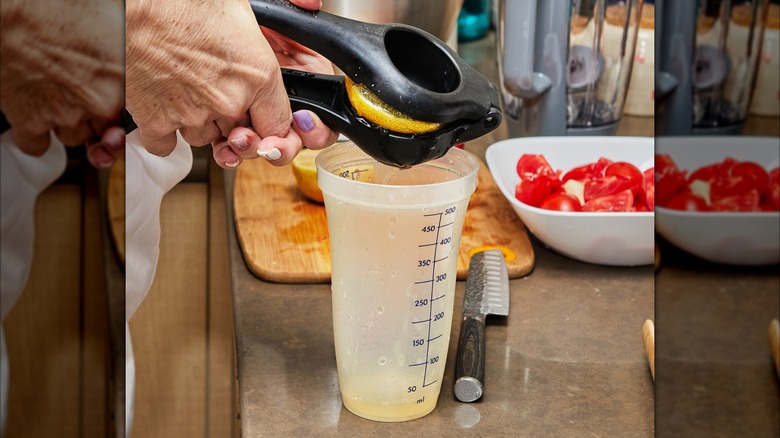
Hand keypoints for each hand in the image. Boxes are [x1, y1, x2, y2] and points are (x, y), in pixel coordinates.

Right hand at [0, 0, 123, 159]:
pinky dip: (37, 137)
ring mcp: (63, 115)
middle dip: (93, 119)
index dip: (119, 113)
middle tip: (81, 101)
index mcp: (121, 81)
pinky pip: (38, 146)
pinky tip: (37, 120)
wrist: (15, 7)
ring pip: (73, 138)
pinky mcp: (29, 120)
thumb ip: (125, 43)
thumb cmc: (60, 7)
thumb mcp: (112, 19)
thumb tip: (139, 42)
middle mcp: (97, 103)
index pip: (132, 115)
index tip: (114, 111)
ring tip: (57, 100)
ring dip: (67, 125)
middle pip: (104, 130)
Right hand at [126, 0, 336, 168]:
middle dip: (233, 117)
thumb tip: (312, 3)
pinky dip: (166, 133)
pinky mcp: (155, 122)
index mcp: (257, 75)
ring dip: (200, 121)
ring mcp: (190, 114)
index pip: (278, 124)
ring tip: (188, 89)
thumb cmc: (178, 1)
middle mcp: (227, 100)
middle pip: (241, 131)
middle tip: (215, 91)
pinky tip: (165, 107)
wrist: (123, 4)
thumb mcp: (241, 2)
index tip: (261, 117)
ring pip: (206, 138)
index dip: (269, 122)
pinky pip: (168, 145)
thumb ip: (282, 11)